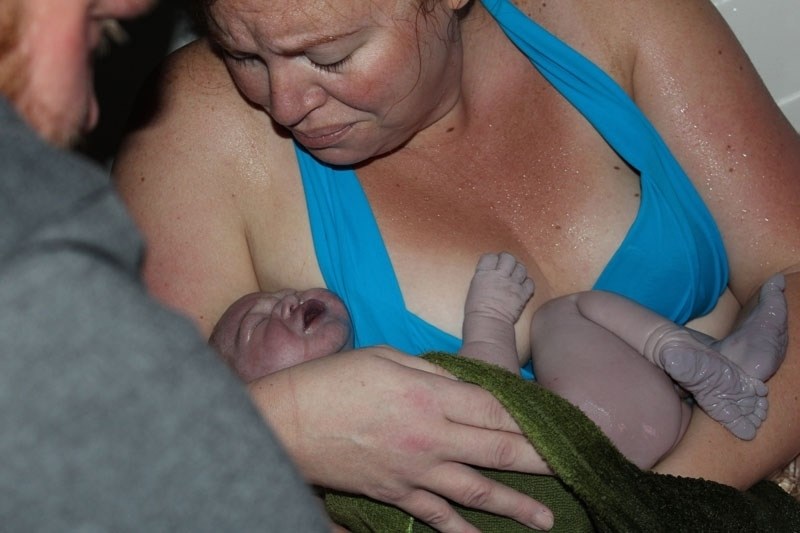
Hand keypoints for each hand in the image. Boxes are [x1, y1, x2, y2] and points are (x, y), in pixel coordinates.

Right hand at [248, 347, 553, 531]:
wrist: (287, 423)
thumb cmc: (333, 381)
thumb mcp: (386, 357)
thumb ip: (431, 373)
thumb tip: (463, 385)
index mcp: (429, 395)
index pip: (495, 408)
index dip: (531, 416)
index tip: (559, 422)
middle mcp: (430, 436)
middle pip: (498, 450)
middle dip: (540, 460)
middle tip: (575, 468)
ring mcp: (415, 470)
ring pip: (477, 491)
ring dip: (516, 505)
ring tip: (548, 519)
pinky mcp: (396, 493)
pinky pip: (436, 515)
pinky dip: (460, 530)